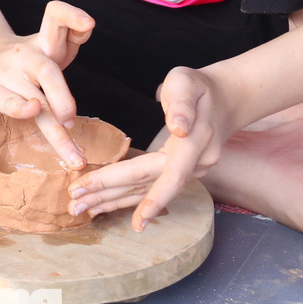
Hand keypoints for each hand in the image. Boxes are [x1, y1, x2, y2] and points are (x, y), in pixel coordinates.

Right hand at [0, 1, 94, 167]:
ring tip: (75, 157)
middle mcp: (25, 56)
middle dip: (63, 98)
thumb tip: (86, 41)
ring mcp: (5, 71)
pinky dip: (21, 110)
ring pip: (34, 101)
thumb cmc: (24, 60)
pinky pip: (8, 102)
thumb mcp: (47, 46)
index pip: (55, 17)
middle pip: (47, 70)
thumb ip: (70, 42)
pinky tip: (31, 114)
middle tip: (72, 119)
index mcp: (43, 43)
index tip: (88, 23)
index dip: (72, 17)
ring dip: (56, 133)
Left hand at [69, 65, 231, 230]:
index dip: (151, 198)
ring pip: (147, 191)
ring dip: (112, 201)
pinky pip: (150, 187)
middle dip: (111, 196)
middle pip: (149, 185)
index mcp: (195, 143)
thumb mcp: (187, 82)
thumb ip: (181, 104)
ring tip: (80, 208)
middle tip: (76, 204)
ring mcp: (190, 172)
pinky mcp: (181, 173)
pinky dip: (124, 197)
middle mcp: (195, 165)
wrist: (226, 98)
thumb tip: (179, 128)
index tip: (134, 221)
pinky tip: (102, 205)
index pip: (168, 174)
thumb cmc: (199, 87)